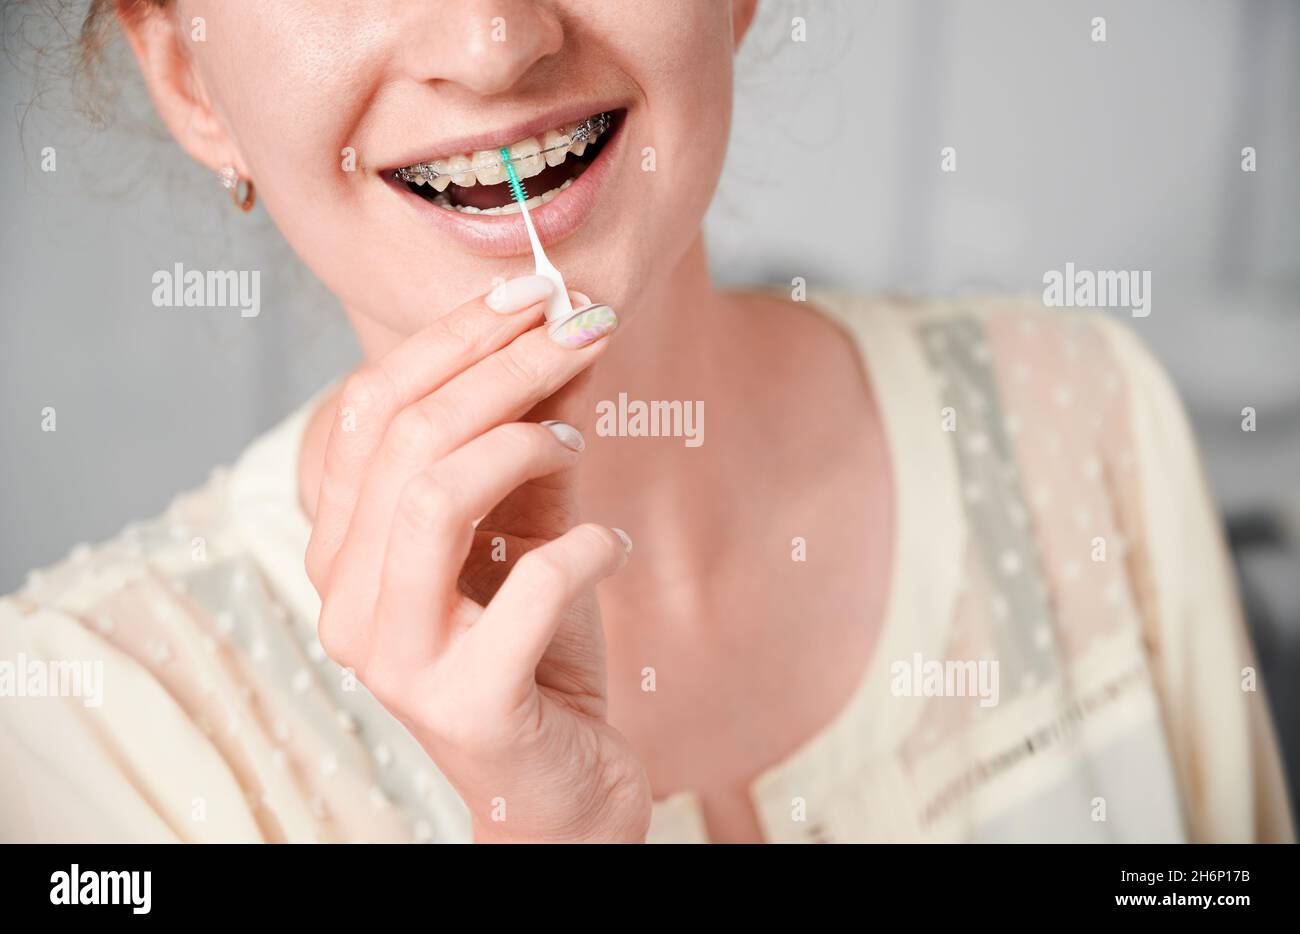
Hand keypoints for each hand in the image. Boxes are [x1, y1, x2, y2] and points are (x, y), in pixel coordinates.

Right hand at [305, 277, 650, 842]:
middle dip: (505, 362)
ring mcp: (394, 659)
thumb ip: (532, 435)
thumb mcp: (531, 524)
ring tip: (578, 442)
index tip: (536, 293)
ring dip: (525, 440)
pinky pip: (527, 588)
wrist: (558, 785)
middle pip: (404, 436)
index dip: (454, 336)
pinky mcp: (463, 706)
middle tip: (582, 328)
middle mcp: (344, 601)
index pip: (368, 406)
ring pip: (433, 495)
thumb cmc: (536, 651)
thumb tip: (563, 329)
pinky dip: (586, 546)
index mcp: (343, 547)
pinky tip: (612, 546)